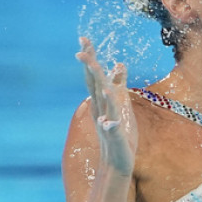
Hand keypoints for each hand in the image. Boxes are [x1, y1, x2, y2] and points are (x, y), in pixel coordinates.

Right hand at [77, 37, 137, 174]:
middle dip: (90, 67)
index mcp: (101, 101)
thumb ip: (119, 84)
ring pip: (104, 104)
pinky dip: (111, 125)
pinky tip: (110, 122)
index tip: (83, 38)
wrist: (116, 162)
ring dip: (101, 90)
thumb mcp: (120, 104)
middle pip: (94, 85)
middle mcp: (101, 109)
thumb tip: (119, 63)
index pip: (93, 75)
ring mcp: (107, 123)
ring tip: (100, 78)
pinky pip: (113, 130)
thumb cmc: (118, 132)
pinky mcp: (116, 138)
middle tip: (81, 50)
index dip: (90, 57)